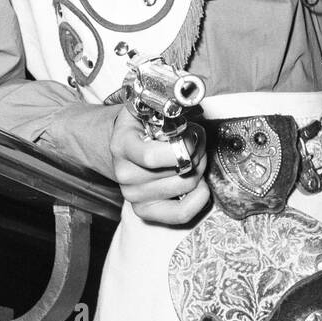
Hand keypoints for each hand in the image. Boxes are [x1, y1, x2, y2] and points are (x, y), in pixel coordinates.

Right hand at [107, 107, 209, 225]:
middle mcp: (124, 173)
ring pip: (185, 186)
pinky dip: (198, 200)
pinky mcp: (144, 211)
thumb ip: (168, 107)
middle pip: (177, 171)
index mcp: (122, 145)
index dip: (182, 146)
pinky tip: (199, 186)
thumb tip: (189, 107)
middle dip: (196, 153)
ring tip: (191, 158)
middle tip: (194, 142)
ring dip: (198, 170)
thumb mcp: (150, 109)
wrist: (123, 144)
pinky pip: (180, 214)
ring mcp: (133, 195)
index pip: (152, 157)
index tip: (192, 134)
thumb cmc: (143, 125)